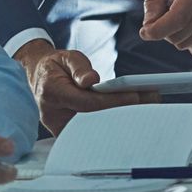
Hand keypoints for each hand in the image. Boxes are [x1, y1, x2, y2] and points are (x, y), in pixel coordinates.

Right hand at [14, 39, 147, 135]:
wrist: (40, 78)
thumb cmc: (57, 66)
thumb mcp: (67, 58)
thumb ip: (79, 67)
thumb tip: (91, 79)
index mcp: (52, 92)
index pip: (87, 102)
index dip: (113, 101)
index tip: (136, 96)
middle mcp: (53, 114)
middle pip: (94, 121)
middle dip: (123, 114)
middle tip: (151, 105)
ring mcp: (58, 127)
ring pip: (94, 131)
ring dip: (121, 122)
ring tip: (148, 111)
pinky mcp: (66, 134)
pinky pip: (91, 134)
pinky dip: (112, 127)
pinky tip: (132, 119)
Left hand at [138, 0, 191, 58]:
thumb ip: (153, 0)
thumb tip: (148, 27)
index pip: (177, 20)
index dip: (157, 30)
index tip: (144, 32)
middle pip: (178, 36)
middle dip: (165, 29)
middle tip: (168, 10)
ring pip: (186, 45)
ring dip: (178, 33)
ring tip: (185, 11)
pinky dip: (191, 41)